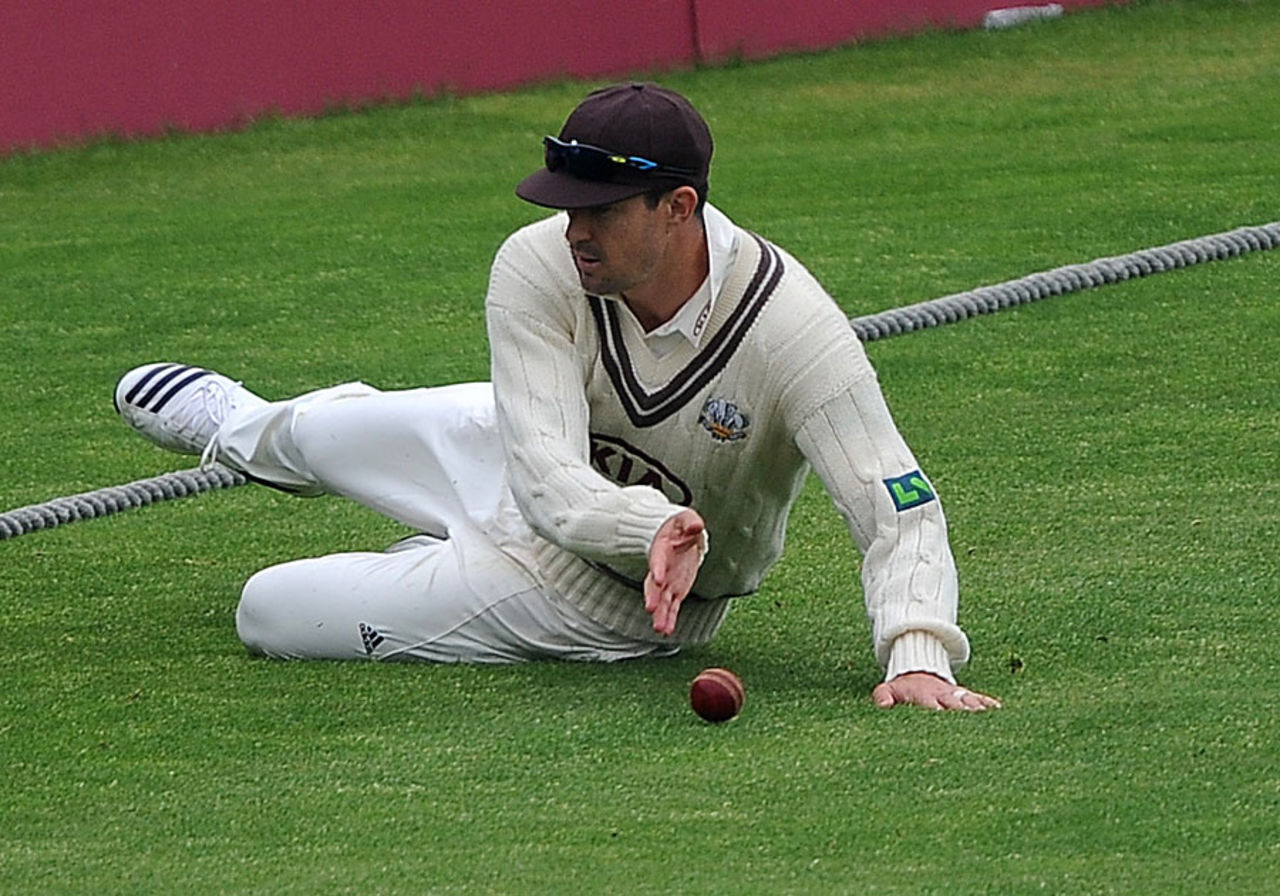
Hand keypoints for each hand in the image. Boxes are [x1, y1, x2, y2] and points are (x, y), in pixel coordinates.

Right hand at [644, 509, 706, 635]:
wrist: (679, 536)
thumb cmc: (681, 526)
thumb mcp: (687, 519)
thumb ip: (691, 522)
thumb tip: (696, 526)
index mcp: (661, 548)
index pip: (658, 560)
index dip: (658, 569)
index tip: (657, 579)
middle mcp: (661, 568)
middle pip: (654, 584)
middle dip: (653, 596)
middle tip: (651, 609)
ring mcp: (667, 581)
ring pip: (662, 600)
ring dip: (661, 614)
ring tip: (660, 629)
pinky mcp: (674, 590)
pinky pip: (671, 607)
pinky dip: (669, 618)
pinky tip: (666, 631)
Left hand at [873, 671, 1001, 711]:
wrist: (917, 669)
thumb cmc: (903, 687)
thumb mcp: (889, 688)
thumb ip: (883, 695)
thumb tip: (882, 704)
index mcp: (924, 695)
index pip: (932, 707)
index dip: (938, 715)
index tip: (944, 721)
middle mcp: (942, 695)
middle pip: (955, 705)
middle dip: (963, 714)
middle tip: (973, 725)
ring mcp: (955, 693)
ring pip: (969, 701)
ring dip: (978, 709)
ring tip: (988, 718)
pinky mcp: (965, 693)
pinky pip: (979, 697)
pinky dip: (988, 703)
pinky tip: (999, 710)